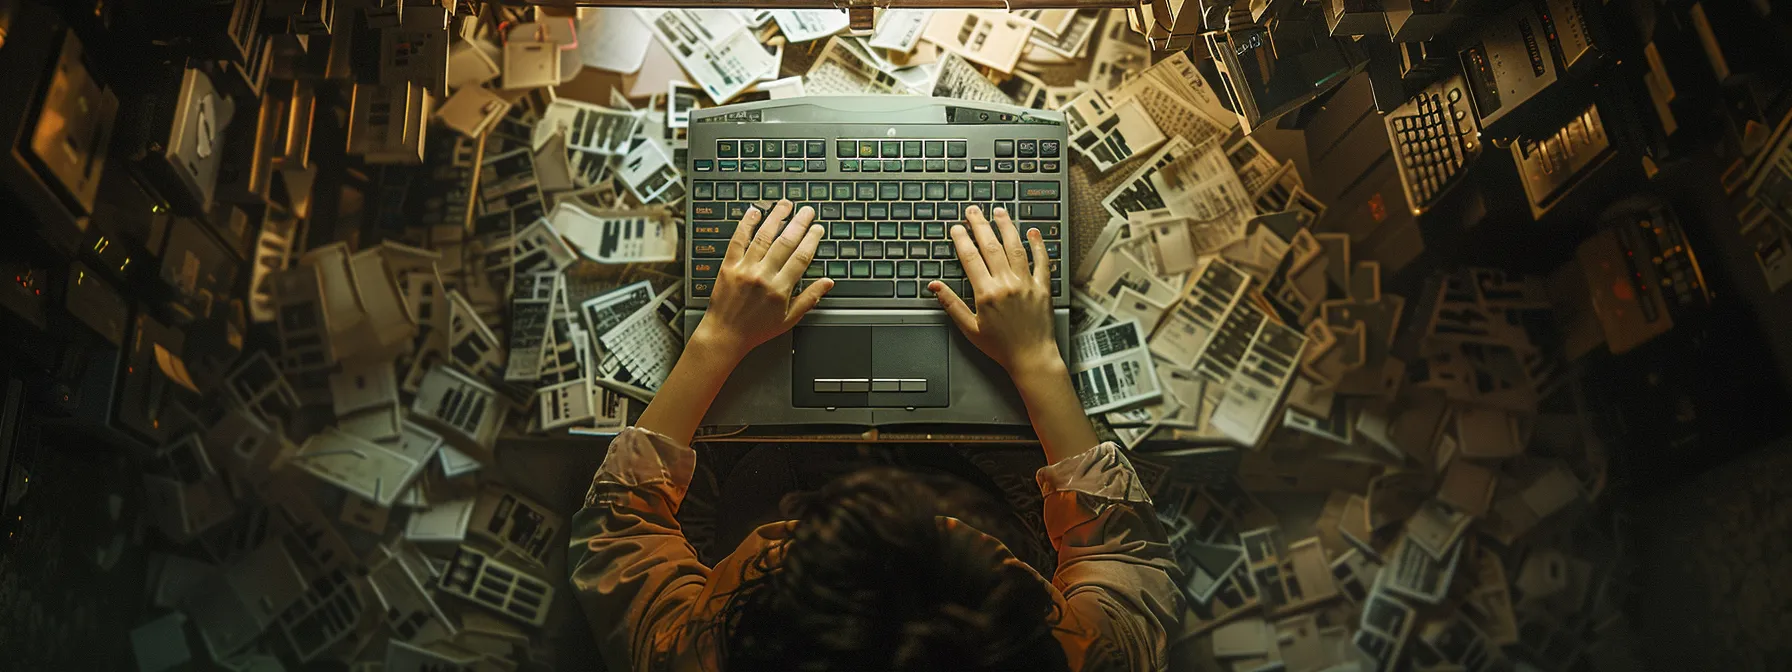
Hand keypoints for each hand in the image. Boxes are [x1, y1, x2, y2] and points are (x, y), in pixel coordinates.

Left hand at [693, 200, 832, 360]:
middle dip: (799, 223)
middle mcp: (763, 276)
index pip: (801, 257)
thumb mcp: (788, 319)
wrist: (725, 334)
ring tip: (785, 205)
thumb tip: (828, 283)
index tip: (817, 228)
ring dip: (776, 218)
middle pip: (785, 243)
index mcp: (780, 290)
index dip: (811, 240)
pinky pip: (738, 240)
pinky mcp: (728, 266)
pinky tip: (754, 212)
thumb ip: (809, 298)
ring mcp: (744, 269)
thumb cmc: (756, 329)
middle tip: (807, 211)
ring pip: (763, 237)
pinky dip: (746, 225)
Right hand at [929, 206, 1056, 371]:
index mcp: (987, 293)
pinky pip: (1042, 261)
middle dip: (980, 225)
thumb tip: (935, 287)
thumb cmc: (1001, 347)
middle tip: (973, 210)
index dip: (961, 240)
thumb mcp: (970, 329)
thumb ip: (952, 305)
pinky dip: (1038, 245)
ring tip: (999, 212)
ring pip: (1015, 247)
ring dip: (1006, 227)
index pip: (971, 258)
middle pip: (991, 246)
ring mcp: (1027, 283)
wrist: (1032, 357)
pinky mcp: (1043, 287)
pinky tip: (1033, 232)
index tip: (956, 228)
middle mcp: (1007, 284)